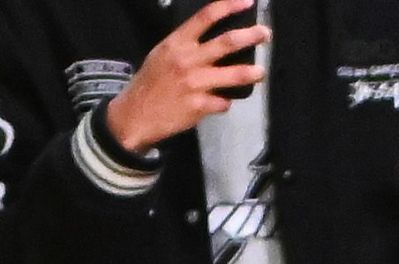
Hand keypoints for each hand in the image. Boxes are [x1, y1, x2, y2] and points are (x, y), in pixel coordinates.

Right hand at [100, 0, 266, 158]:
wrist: (134, 116)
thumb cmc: (149, 83)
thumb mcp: (161, 54)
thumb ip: (185, 45)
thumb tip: (210, 36)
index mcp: (177, 43)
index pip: (207, 16)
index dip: (230, 6)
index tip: (247, 2)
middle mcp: (188, 59)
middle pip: (227, 42)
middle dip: (251, 35)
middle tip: (264, 33)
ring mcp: (194, 83)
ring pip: (233, 74)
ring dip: (250, 72)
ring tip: (260, 72)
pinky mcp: (198, 106)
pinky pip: (222, 102)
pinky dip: (225, 102)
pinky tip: (223, 102)